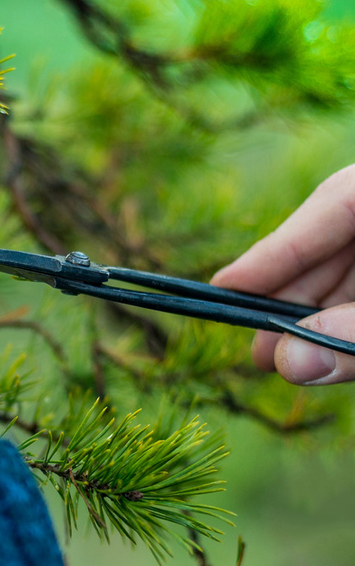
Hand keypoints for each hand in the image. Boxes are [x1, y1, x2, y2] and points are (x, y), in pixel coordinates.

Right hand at [211, 164, 354, 384]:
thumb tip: (289, 364)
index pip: (336, 201)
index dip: (276, 249)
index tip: (223, 286)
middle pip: (340, 242)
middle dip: (295, 298)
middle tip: (259, 350)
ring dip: (320, 313)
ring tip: (285, 357)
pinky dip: (351, 313)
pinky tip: (324, 341)